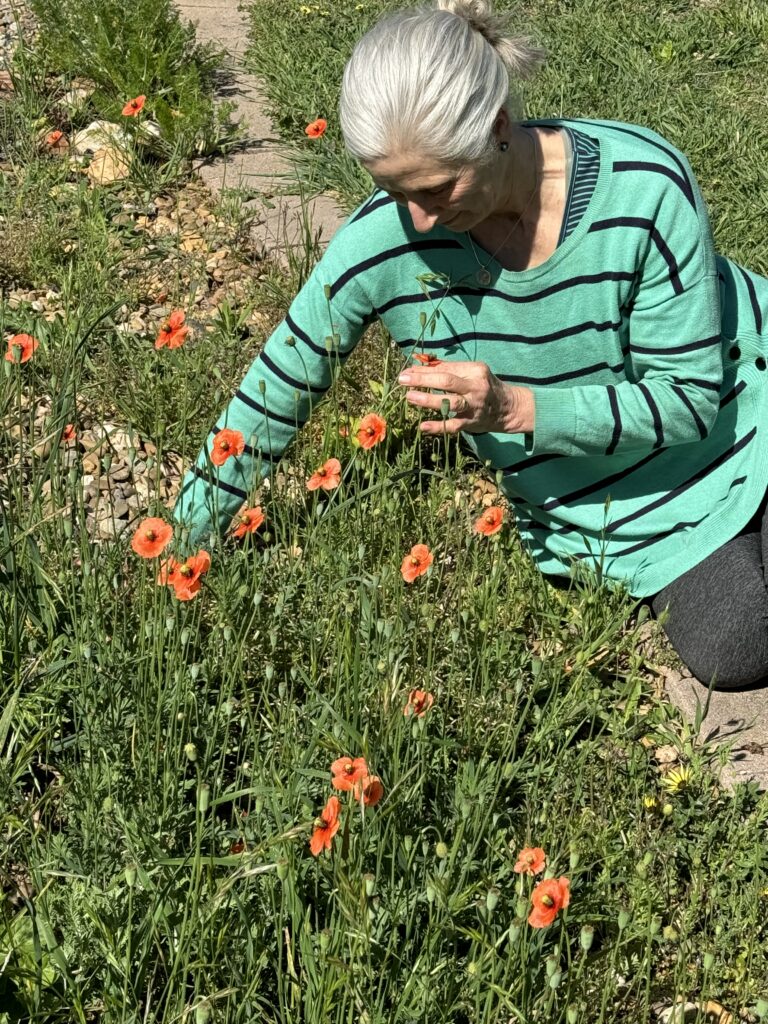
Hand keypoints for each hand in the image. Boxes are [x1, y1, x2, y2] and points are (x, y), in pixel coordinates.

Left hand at [397, 361, 534, 434]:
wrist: (508, 408)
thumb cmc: (483, 387)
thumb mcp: (471, 373)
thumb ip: (448, 369)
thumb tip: (419, 365)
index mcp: (475, 370)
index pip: (446, 368)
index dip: (424, 370)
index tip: (406, 371)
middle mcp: (475, 387)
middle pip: (447, 381)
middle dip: (422, 380)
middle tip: (403, 380)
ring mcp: (473, 406)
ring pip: (449, 402)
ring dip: (428, 400)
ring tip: (410, 398)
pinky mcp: (471, 422)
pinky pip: (453, 425)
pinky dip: (437, 427)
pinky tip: (423, 426)